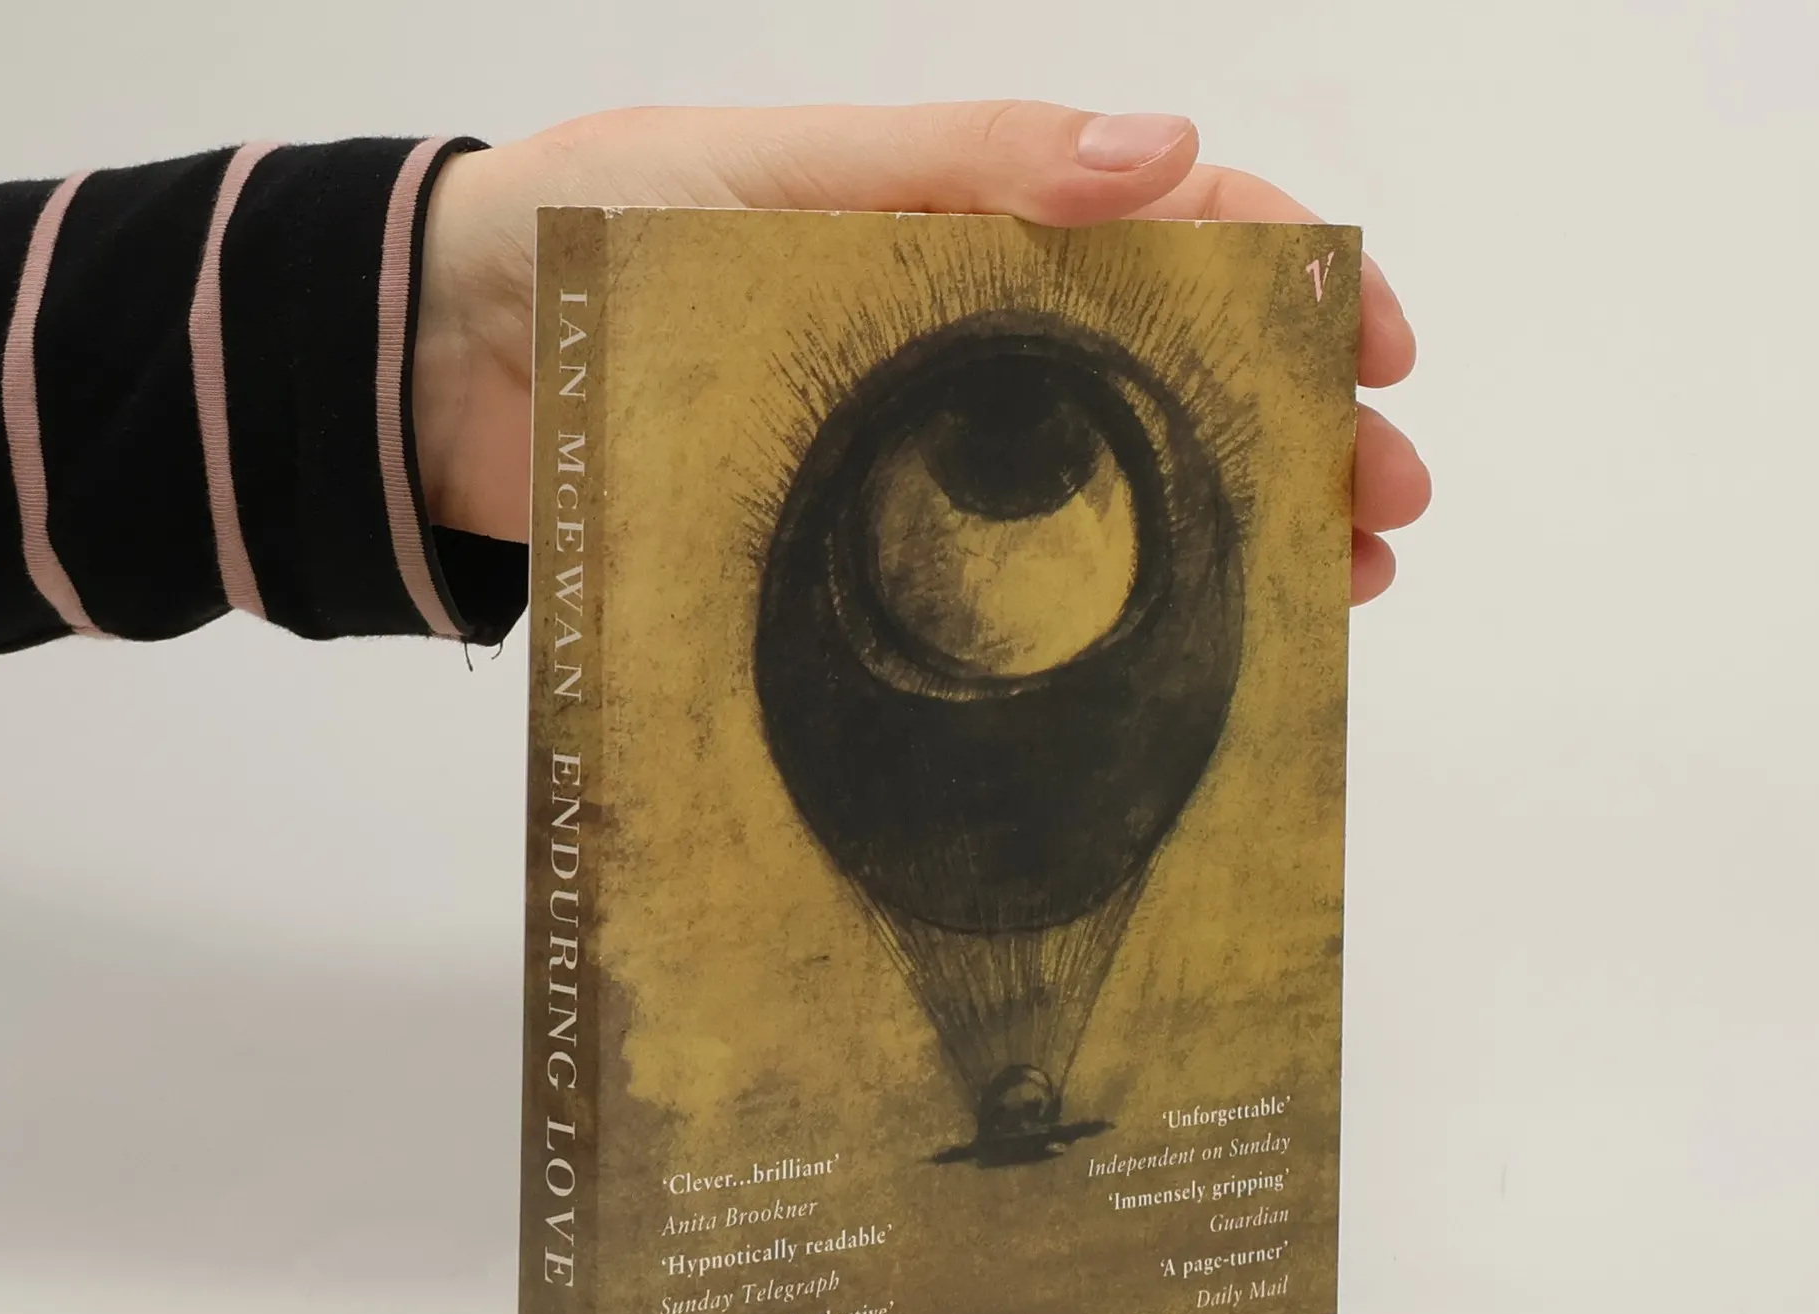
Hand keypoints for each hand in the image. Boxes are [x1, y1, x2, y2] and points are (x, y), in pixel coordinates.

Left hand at [416, 102, 1428, 604]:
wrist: (430, 369)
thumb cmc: (582, 236)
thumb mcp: (762, 169)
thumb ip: (950, 160)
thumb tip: (1165, 152)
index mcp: (959, 226)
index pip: (1171, 234)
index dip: (1293, 279)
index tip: (1377, 345)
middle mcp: (960, 345)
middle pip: (1172, 377)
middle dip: (1303, 426)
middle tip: (1388, 504)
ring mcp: (918, 461)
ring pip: (1116, 491)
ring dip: (1243, 529)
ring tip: (1344, 585)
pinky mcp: (858, 560)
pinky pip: (1008, 590)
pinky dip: (1109, 619)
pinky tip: (1191, 655)